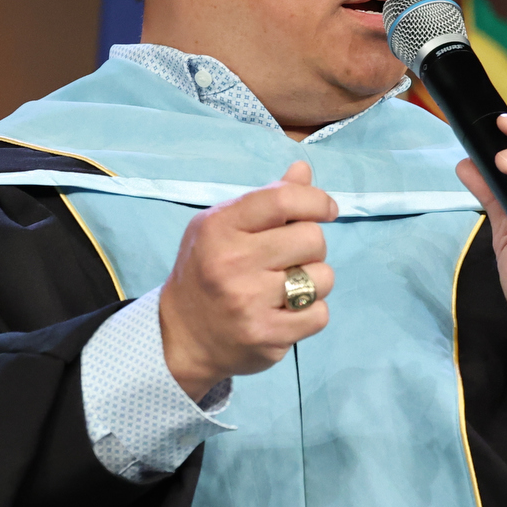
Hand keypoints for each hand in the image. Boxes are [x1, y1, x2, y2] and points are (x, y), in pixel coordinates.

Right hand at [157, 161, 337, 398]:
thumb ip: (266, 199)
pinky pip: (320, 314)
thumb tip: (303, 170)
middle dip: (310, 246)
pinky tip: (287, 312)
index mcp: (220, 227)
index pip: (283, 199)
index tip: (326, 209)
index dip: (316, 200)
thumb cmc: (206, 269)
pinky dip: (311, 313)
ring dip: (314, 281)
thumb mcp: (222, 225)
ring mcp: (249, 302)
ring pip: (322, 278)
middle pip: (312, 238)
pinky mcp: (266, 336)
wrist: (181, 335)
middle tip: (290, 257)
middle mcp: (232, 263)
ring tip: (287, 286)